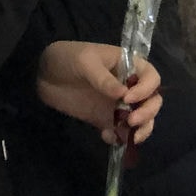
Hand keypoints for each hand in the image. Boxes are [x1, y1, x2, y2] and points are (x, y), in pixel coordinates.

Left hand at [37, 42, 160, 145]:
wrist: (43, 74)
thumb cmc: (68, 58)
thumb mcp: (86, 62)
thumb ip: (103, 78)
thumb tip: (123, 94)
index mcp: (131, 66)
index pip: (152, 78)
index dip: (146, 89)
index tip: (129, 98)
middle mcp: (130, 86)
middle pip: (152, 101)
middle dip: (148, 112)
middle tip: (131, 121)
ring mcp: (118, 104)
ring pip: (142, 118)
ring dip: (142, 129)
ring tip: (129, 137)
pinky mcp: (105, 119)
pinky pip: (121, 131)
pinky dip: (120, 138)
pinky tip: (107, 137)